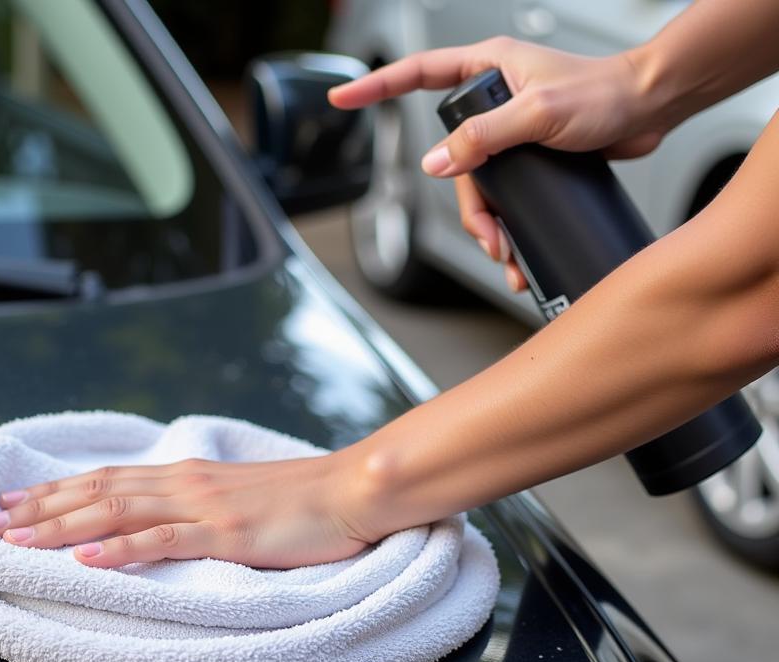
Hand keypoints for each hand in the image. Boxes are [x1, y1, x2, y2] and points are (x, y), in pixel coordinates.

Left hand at [0, 451, 377, 569]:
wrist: (351, 491)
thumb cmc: (302, 500)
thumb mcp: (240, 497)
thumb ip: (199, 504)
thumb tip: (164, 519)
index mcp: (186, 476)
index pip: (106, 478)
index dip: (54, 491)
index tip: (11, 504)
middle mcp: (184, 484)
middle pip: (96, 491)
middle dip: (38, 509)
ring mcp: (202, 508)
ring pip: (115, 512)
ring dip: (60, 526)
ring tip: (14, 541)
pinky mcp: (225, 534)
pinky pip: (162, 540)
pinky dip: (118, 549)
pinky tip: (84, 560)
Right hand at [329, 37, 664, 291]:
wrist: (652, 108)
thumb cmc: (605, 94)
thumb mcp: (538, 114)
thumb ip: (485, 137)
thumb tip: (435, 165)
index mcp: (489, 70)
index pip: (418, 74)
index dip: (377, 89)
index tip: (342, 100)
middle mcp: (495, 101)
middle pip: (454, 162)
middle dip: (469, 208)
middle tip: (490, 240)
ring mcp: (511, 132)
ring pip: (481, 190)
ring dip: (490, 229)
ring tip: (508, 258)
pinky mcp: (530, 159)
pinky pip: (506, 198)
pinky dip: (508, 228)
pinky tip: (516, 254)